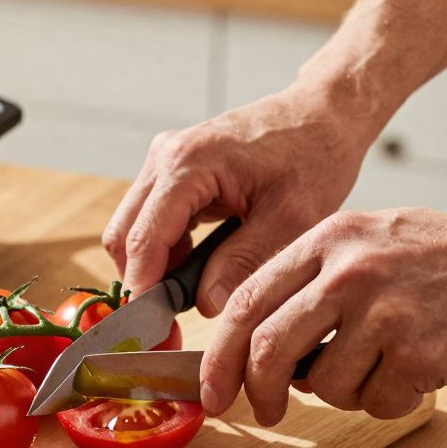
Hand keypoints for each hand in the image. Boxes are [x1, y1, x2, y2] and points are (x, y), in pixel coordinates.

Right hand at [102, 85, 371, 313]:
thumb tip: (205, 305)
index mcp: (189, 163)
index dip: (143, 290)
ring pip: (131, 230)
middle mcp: (165, 157)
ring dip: (153, 268)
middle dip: (141, 284)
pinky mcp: (171, 171)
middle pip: (123, 236)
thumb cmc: (314, 155)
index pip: (143, 237)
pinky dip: (165, 251)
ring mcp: (164, 161)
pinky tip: (199, 268)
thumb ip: (244, 262)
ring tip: (191, 298)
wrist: (323, 115)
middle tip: (169, 327)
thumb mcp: (291, 217)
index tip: (152, 332)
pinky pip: (151, 220)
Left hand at [199, 206, 446, 424]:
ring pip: (322, 384)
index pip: (245, 302)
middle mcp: (349, 271)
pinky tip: (418, 371)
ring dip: (345, 392)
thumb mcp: (370, 242)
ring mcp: (384, 311)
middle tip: (264, 412)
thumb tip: (258, 344)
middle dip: (256, 391)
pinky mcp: (419, 351)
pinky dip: (390, 401)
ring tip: (383, 365)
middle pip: (267, 348)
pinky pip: (376, 402)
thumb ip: (312, 283)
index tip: (211, 388)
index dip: (219, 355)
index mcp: (328, 240)